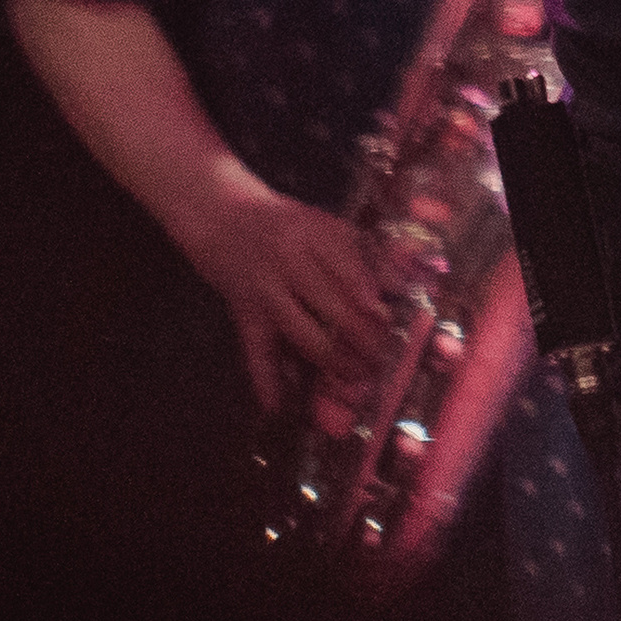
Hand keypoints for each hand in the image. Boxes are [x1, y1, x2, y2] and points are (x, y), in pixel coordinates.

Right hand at [192, 191, 391, 415]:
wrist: (221, 214)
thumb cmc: (285, 222)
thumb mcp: (324, 225)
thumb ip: (361, 253)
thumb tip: (399, 286)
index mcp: (314, 235)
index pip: (348, 269)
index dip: (369, 298)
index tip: (390, 320)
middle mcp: (289, 263)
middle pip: (331, 306)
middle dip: (361, 337)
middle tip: (384, 358)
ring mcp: (265, 292)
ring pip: (302, 333)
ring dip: (332, 360)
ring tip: (359, 377)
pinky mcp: (245, 315)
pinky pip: (255, 352)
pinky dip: (264, 380)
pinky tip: (277, 405)